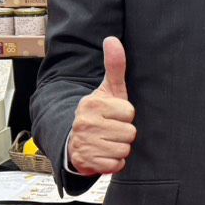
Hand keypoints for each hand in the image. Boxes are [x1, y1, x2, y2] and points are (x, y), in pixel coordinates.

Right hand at [68, 38, 136, 175]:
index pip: (129, 112)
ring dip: (119, 148)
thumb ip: (114, 66)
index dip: (126, 115)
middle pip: (129, 133)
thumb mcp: (108, 89)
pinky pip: (116, 165)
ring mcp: (84, 143)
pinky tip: (104, 154)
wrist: (75, 141)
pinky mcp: (86, 162)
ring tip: (107, 141)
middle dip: (124, 133)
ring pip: (124, 149)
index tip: (114, 115)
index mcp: (92, 104)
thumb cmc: (99, 113)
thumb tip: (112, 39)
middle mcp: (85, 122)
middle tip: (111, 129)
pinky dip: (113, 163)